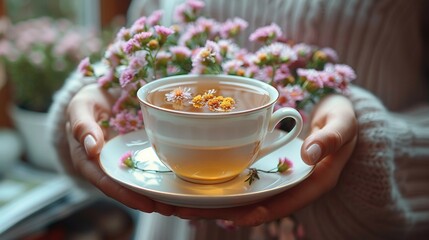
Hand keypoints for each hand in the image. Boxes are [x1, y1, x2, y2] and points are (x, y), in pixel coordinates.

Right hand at [66, 83, 174, 214]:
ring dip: (156, 193)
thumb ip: (82, 125)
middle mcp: (105, 165)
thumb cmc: (88, 100)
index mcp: (87, 159)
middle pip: (124, 187)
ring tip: (178, 203)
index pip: (105, 181)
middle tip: (169, 209)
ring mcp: (121, 160)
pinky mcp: (134, 154)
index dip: (124, 194)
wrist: (102, 93)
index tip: (144, 204)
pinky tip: (177, 182)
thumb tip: (91, 147)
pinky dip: (160, 176)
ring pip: (137, 180)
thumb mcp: (81, 106)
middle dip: (146, 200)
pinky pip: (146, 166)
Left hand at [172, 94, 357, 225]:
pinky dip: (221, 182)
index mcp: (312, 183)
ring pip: (243, 194)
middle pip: (253, 204)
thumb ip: (332, 138)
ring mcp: (278, 177)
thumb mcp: (343, 125)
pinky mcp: (268, 167)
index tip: (230, 218)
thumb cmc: (343, 121)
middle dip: (220, 210)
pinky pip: (242, 178)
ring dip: (214, 199)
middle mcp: (290, 185)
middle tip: (184, 210)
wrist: (337, 118)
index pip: (282, 204)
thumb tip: (311, 152)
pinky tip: (197, 179)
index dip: (256, 212)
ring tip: (178, 200)